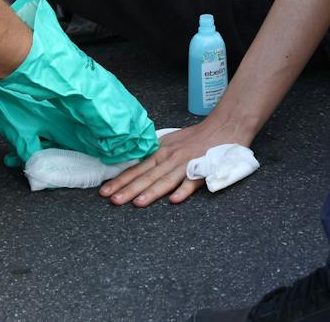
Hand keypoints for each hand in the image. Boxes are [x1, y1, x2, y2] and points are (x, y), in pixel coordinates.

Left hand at [100, 118, 247, 205]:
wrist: (225, 126)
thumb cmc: (197, 136)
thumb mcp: (171, 141)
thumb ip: (156, 153)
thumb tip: (137, 165)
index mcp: (162, 152)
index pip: (137, 168)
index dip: (121, 180)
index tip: (105, 191)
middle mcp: (171, 157)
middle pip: (147, 176)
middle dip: (129, 189)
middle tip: (113, 201)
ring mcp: (187, 163)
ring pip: (166, 179)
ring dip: (151, 192)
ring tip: (137, 203)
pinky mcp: (204, 168)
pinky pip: (193, 181)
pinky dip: (184, 190)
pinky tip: (174, 200)